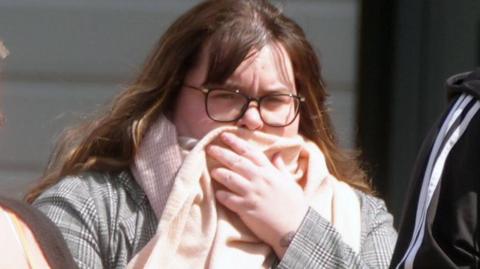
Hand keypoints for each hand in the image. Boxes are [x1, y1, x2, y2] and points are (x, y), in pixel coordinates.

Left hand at [207, 132, 308, 257]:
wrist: (296, 228)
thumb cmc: (294, 205)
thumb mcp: (290, 182)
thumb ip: (280, 168)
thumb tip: (277, 154)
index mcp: (269, 172)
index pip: (250, 152)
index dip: (235, 142)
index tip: (224, 135)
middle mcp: (260, 180)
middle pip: (236, 162)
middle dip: (221, 153)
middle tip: (209, 149)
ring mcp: (252, 194)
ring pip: (230, 179)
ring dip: (219, 173)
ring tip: (212, 171)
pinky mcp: (247, 209)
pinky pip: (229, 199)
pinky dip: (222, 195)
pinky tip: (217, 193)